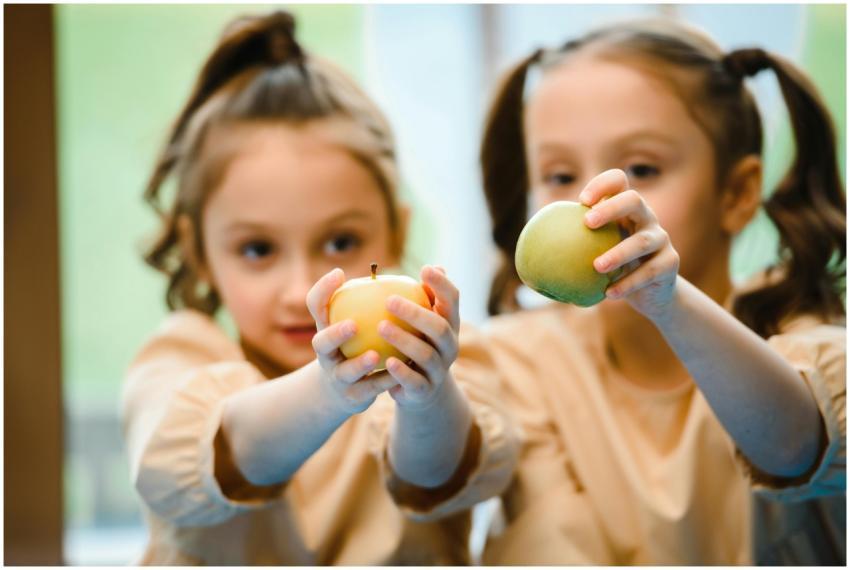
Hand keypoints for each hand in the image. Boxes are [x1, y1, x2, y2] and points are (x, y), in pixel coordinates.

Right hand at [306, 268, 397, 414]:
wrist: (347, 387)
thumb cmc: (361, 341)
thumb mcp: (364, 318)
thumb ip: (388, 295)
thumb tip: (429, 267)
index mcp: (327, 327)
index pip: (316, 305)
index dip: (323, 290)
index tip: (340, 273)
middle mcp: (327, 352)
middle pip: (322, 343)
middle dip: (334, 334)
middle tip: (353, 324)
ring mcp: (337, 376)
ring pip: (345, 372)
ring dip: (359, 364)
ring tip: (374, 355)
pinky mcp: (352, 397)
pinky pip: (370, 389)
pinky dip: (384, 381)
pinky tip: (398, 373)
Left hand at [378, 265, 460, 410]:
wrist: (422, 390)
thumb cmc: (418, 343)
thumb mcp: (422, 321)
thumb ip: (424, 296)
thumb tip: (432, 266)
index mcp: (449, 324)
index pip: (452, 300)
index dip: (442, 284)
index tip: (424, 269)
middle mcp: (449, 346)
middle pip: (439, 328)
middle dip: (416, 313)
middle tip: (389, 301)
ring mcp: (439, 369)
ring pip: (425, 354)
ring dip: (403, 340)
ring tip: (380, 327)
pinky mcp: (425, 390)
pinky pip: (415, 381)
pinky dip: (402, 372)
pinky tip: (387, 361)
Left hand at [580, 169, 679, 320]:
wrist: (651, 292)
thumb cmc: (613, 269)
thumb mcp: (592, 255)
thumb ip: (568, 249)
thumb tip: (527, 257)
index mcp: (626, 209)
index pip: (619, 182)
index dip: (602, 184)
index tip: (581, 200)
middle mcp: (647, 218)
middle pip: (634, 200)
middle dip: (611, 208)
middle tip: (587, 223)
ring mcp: (661, 239)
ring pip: (642, 241)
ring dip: (618, 253)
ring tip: (597, 266)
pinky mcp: (670, 263)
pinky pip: (649, 272)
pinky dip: (628, 283)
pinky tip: (609, 294)